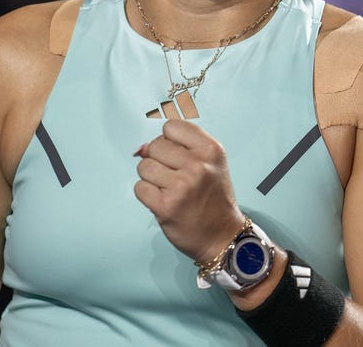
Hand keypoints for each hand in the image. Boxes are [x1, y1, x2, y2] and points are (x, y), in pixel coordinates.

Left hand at [133, 119, 246, 263]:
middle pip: (155, 146)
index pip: (171, 127)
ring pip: (144, 166)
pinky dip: (147, 195)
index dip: (169, 141)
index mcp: (210, 150)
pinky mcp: (166, 206)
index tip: (178, 156)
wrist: (223, 236)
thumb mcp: (210, 164)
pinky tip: (163, 201)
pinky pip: (140, 188)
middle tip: (174, 177)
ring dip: (151, 178)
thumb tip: (143, 148)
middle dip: (159, 160)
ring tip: (168, 189)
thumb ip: (181, 149)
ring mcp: (181, 186)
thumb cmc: (214, 198)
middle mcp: (198, 165)